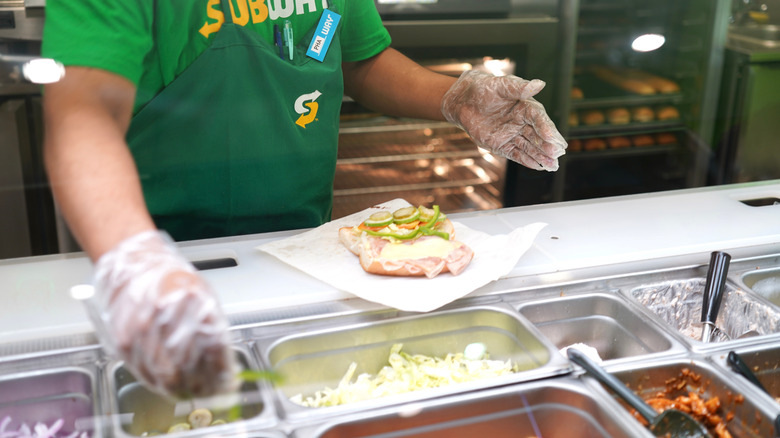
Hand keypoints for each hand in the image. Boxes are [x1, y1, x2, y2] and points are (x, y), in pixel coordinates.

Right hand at [87, 231, 237, 397]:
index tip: (230, 381)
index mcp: (190, 301)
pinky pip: (144, 373)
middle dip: (206, 384)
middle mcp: (163, 318)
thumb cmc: (170, 278)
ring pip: (166, 377)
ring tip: (198, 392)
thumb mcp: (203, 294)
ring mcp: (141, 331)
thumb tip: (224, 359)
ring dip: (185, 390)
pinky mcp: (124, 342)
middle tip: (215, 391)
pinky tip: (174, 387)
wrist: (133, 265)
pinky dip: (161, 385)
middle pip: (189, 367)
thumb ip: (213, 326)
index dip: (223, 369)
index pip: (213, 347)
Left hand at [441, 70, 566, 170]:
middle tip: (558, 154)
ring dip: (541, 156)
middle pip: (538, 135)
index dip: (546, 128)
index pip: (539, 118)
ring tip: (553, 166)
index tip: (552, 138)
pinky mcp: (501, 145)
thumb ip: (519, 88)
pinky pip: (516, 154)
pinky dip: (527, 161)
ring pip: (530, 147)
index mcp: (525, 106)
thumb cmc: (484, 88)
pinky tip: (538, 167)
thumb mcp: (500, 85)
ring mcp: (512, 134)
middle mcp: (522, 122)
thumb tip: (539, 84)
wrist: (463, 100)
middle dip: (548, 145)